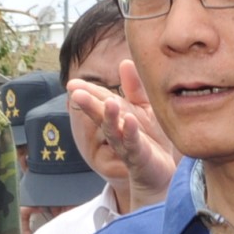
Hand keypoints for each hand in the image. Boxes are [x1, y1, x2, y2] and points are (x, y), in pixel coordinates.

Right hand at [67, 61, 177, 206]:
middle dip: (89, 104)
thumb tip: (124, 61)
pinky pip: (133, 144)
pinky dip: (130, 132)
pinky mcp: (138, 156)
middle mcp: (118, 130)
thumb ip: (134, 88)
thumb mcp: (145, 109)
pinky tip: (129, 121)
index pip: (100, 101)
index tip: (72, 83)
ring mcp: (126, 144)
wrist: (161, 173)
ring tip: (108, 102)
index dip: (87, 92)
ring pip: (114, 130)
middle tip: (74, 91)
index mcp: (118, 116)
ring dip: (109, 117)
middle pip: (101, 115)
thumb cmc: (151, 139)